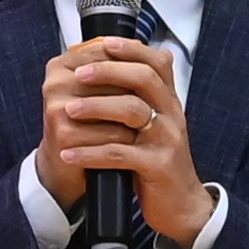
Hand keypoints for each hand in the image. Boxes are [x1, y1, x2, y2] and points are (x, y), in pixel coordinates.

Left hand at [35, 35, 208, 247]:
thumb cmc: (157, 161)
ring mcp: (167, 140)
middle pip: (144, 78)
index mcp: (169, 101)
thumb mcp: (153, 125)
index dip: (130, 49)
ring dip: (95, 108)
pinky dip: (90, 152)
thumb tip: (99, 68)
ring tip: (67, 111)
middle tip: (78, 74)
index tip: (103, 44)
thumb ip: (135, 99)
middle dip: (108, 71)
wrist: (182, 205)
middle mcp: (172, 115)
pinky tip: (69, 154)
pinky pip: (120, 154)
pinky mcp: (157, 166)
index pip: (157, 62)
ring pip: (131, 111)